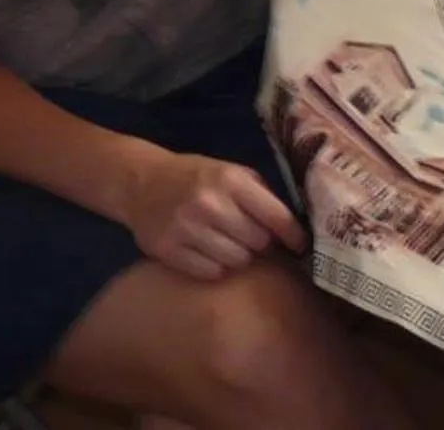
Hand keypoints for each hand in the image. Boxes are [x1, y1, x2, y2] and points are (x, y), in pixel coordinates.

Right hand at [119, 148, 304, 281]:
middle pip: (258, 242)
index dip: (293, 234)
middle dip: (260, 242)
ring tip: (228, 242)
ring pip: (236, 261)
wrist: (141, 182)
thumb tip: (292, 226)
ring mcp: (187, 229)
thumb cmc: (196, 177)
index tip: (302, 246)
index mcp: (231, 180)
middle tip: (251, 235)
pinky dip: (216, 267)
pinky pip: (210, 272)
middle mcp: (210, 204)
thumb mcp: (231, 172)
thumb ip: (260, 194)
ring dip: (239, 255)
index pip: (275, 216)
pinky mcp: (168, 251)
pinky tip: (209, 251)